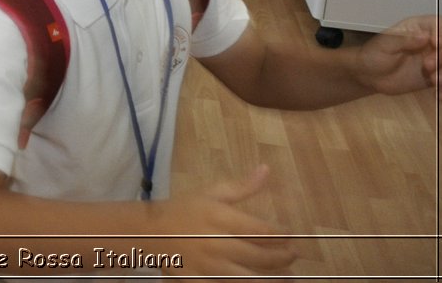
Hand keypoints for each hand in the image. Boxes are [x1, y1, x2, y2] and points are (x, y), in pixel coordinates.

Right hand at [157, 166, 296, 278]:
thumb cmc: (183, 211)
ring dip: (274, 278)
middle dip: (283, 257)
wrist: (148, 234)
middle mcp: (217, 243)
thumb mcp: (210, 194)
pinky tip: (260, 282)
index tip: (290, 237)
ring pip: (250, 278)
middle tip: (293, 256)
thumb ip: (241, 187)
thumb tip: (266, 170)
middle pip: (261, 256)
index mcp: (219, 218)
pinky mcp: (201, 282)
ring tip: (288, 277)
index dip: (282, 236)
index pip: (262, 230)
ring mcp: (209, 267)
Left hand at [356, 15, 441, 98]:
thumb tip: (425, 36)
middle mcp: (430, 42)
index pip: (439, 23)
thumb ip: (404, 40)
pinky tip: (439, 96)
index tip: (435, 45)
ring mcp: (435, 59)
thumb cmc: (373, 55)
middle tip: (427, 67)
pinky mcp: (436, 76)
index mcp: (417, 29)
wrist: (369, 76)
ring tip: (433, 82)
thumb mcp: (384, 45)